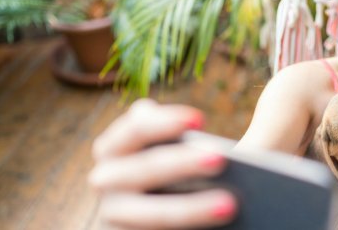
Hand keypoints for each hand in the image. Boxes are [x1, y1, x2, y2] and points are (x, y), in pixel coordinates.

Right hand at [88, 99, 236, 228]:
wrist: (146, 214)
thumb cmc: (170, 172)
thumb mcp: (171, 153)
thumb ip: (177, 137)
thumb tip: (227, 146)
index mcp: (114, 149)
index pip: (134, 129)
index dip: (163, 123)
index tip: (200, 119)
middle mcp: (107, 182)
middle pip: (142, 170)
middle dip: (180, 164)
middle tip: (221, 158)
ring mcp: (115, 218)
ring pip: (150, 216)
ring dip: (188, 210)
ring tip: (230, 206)